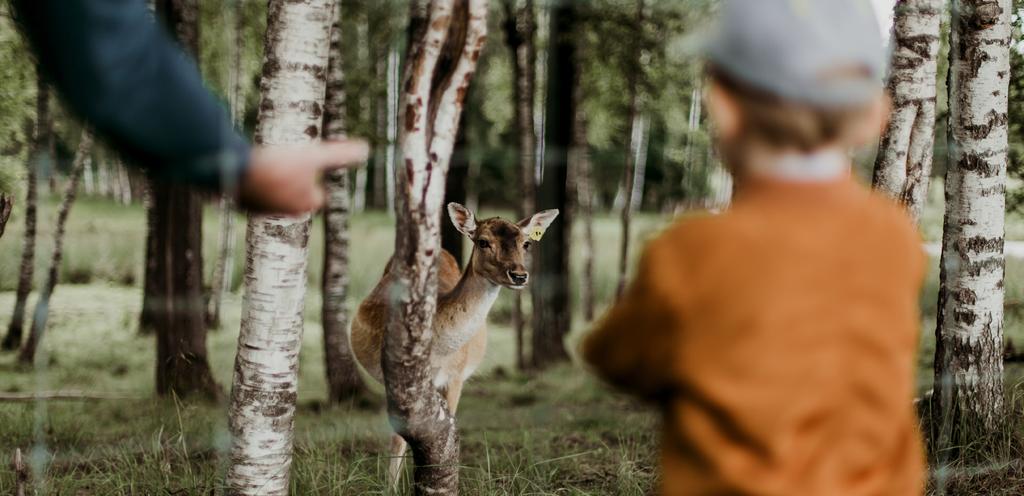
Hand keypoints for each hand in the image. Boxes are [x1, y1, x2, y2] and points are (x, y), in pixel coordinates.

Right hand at [239, 139, 368, 214]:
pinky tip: (250, 170)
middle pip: (295, 195)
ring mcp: (263, 210)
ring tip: (269, 166)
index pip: (316, 194)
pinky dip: (255, 184)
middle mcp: (286, 213)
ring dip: (273, 182)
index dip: (312, 178)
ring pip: (275, 195)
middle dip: (292, 182)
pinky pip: (255, 194)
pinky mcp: (244, 206)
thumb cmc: (280, 165)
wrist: (236, 171)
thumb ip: (340, 154)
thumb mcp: (315, 156)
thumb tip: (366, 149)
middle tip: (285, 164)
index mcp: (306, 204)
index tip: (305, 165)